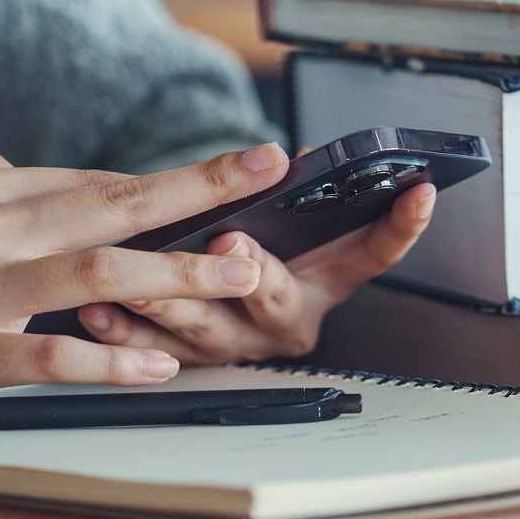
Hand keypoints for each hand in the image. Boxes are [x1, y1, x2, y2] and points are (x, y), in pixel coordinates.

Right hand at [0, 143, 291, 418]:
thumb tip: (25, 167)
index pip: (93, 181)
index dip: (168, 181)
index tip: (228, 171)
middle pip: (112, 203)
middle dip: (199, 187)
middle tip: (263, 169)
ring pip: (97, 275)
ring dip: (177, 274)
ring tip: (240, 272)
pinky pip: (51, 358)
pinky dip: (110, 362)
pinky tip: (161, 366)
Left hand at [73, 182, 435, 362]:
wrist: (198, 310)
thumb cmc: (243, 248)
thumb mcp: (279, 222)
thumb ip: (288, 191)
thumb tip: (285, 154)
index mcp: (322, 284)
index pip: (374, 255)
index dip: (401, 227)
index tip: (419, 191)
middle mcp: (285, 321)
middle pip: (277, 300)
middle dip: (253, 272)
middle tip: (232, 243)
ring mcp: (238, 347)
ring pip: (208, 331)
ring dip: (172, 302)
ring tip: (142, 279)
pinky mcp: (188, 363)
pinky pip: (154, 353)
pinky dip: (126, 333)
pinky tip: (100, 313)